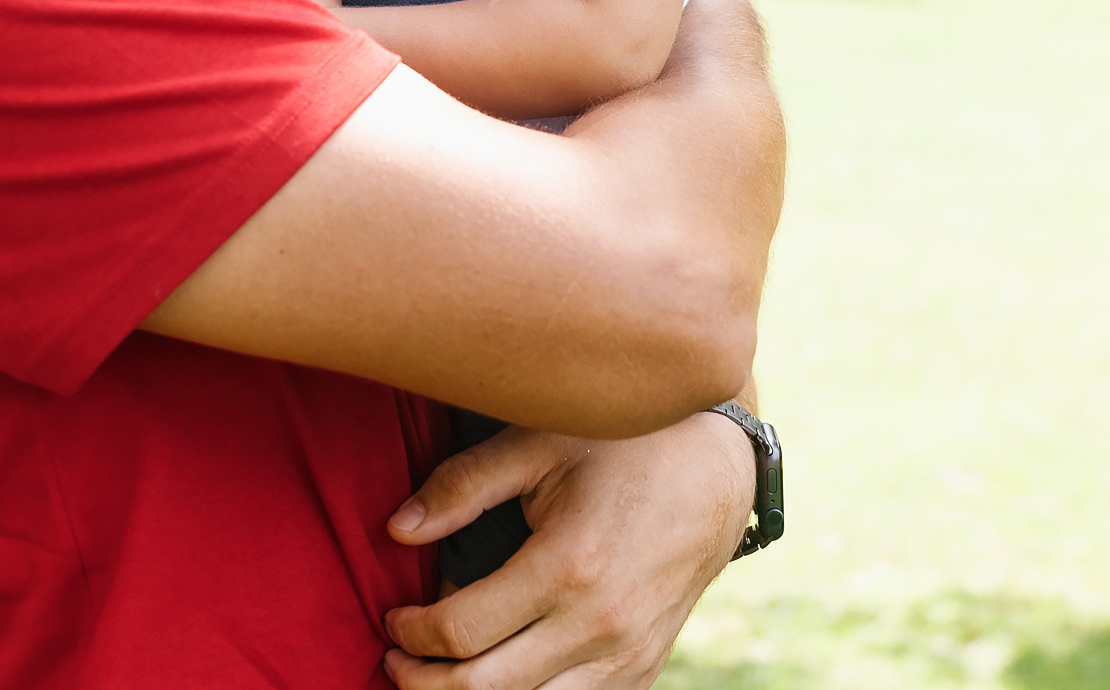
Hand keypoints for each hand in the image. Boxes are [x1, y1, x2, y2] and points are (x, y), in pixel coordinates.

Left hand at [381, 411, 755, 687]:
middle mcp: (599, 624)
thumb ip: (463, 484)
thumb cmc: (624, 445)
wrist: (717, 472)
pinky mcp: (642, 670)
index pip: (460, 631)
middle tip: (397, 655)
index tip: (392, 617)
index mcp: (568, 565)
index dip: (410, 632)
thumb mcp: (540, 443)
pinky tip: (499, 674)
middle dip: (421, 681)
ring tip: (440, 672)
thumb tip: (396, 529)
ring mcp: (625, 656)